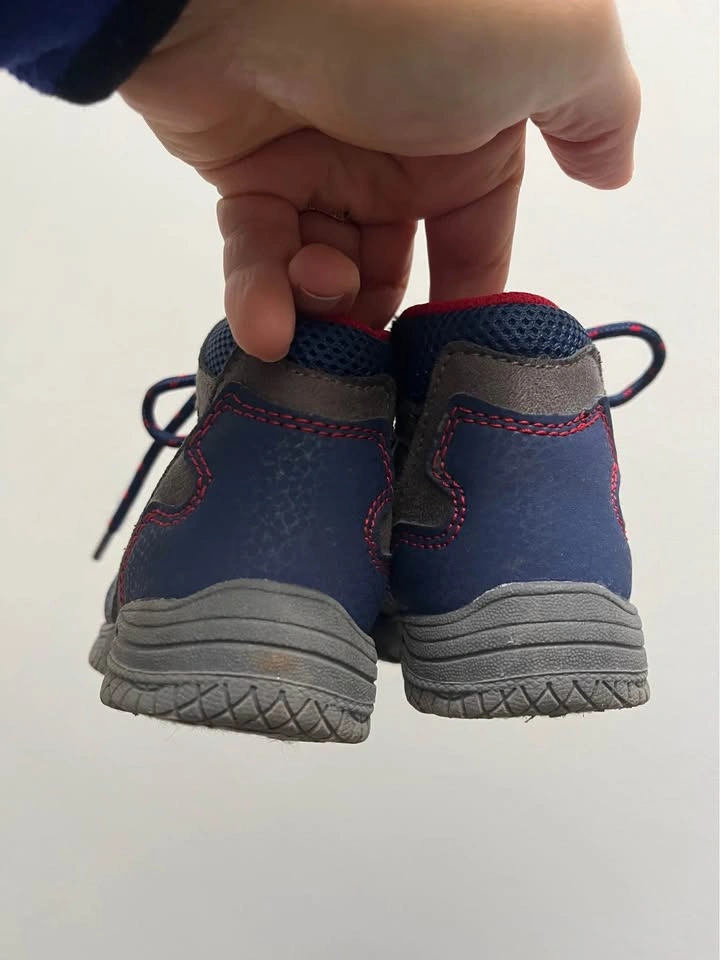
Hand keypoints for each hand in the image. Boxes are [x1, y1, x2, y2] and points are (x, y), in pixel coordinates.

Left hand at [121, 0, 639, 358]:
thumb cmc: (410, 15)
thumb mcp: (553, 45)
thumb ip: (597, 113)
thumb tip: (615, 169)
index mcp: (469, 132)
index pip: (475, 238)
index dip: (467, 296)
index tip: (453, 355)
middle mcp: (392, 150)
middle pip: (393, 267)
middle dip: (383, 315)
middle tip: (373, 348)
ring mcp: (314, 161)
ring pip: (323, 270)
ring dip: (322, 307)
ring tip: (318, 297)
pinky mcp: (243, 172)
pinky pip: (257, 253)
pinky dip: (260, 297)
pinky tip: (267, 328)